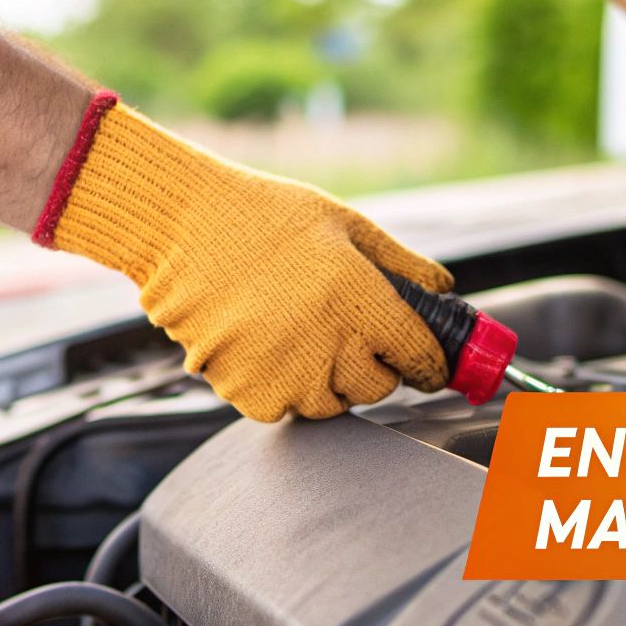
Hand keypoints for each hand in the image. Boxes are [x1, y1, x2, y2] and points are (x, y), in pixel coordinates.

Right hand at [36, 93, 451, 421]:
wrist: (182, 225)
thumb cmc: (263, 216)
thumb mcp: (344, 224)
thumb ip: (401, 262)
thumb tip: (442, 288)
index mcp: (360, 299)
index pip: (419, 357)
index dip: (430, 364)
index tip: (428, 365)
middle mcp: (328, 344)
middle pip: (379, 387)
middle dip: (378, 367)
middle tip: (357, 338)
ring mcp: (286, 374)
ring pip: (333, 404)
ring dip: (333, 382)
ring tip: (308, 338)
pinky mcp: (248, 392)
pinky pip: (285, 408)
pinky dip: (286, 388)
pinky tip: (272, 346)